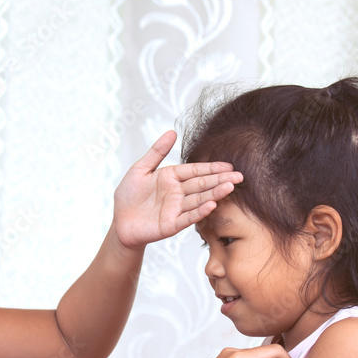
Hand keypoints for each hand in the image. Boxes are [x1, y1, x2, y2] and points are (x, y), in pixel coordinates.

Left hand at [113, 130, 242, 249]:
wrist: (119, 222)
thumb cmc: (128, 195)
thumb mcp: (140, 169)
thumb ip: (157, 152)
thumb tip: (172, 132)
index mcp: (171, 178)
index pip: (195, 171)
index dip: (211, 168)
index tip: (229, 165)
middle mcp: (177, 193)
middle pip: (202, 184)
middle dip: (220, 180)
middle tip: (239, 176)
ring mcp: (176, 209)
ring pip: (199, 200)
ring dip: (215, 194)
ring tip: (230, 187)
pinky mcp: (171, 225)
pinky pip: (188, 217)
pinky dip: (199, 212)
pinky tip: (211, 204)